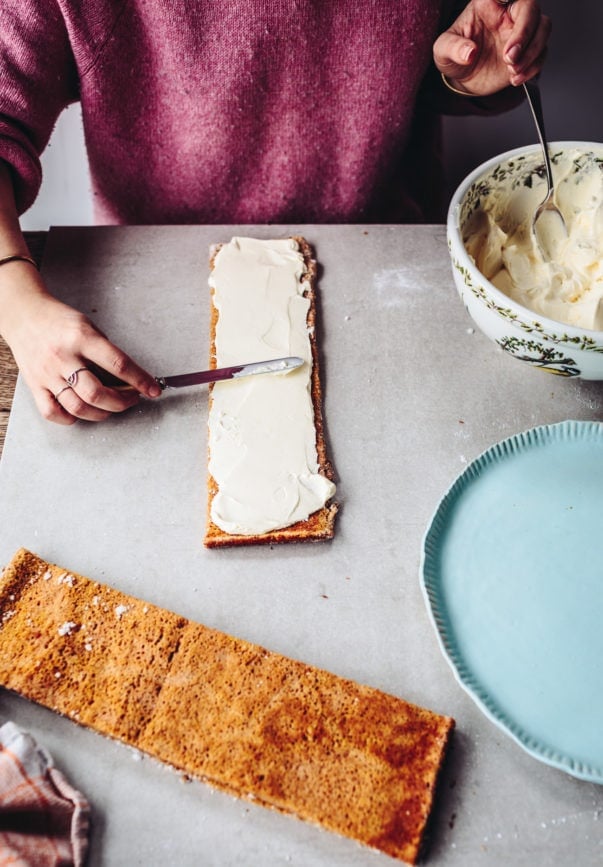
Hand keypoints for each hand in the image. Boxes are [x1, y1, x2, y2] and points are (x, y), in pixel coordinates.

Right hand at [1, 266, 160, 424]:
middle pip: (98, 393)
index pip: (118, 364)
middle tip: (132, 399)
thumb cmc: (60, 320)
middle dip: (122, 402)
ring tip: (111, 407)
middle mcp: (63, 357)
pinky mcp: (35, 385)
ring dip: (102, 413)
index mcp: (81, 338)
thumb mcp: (89, 326)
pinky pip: (53, 412)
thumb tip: (129, 379)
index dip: (140, 380)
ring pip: (78, 407)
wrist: (24, 315)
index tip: (153, 390)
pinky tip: (82, 411)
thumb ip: (106, 352)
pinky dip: (71, 418)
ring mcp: (47, 374)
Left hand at [434, 0, 550, 95]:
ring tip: (511, 71)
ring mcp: (520, 32)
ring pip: (543, 28)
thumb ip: (452, 48)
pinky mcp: (528, 51)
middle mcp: (508, 14)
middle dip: (525, 34)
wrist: (463, 79)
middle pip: (531, 9)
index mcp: (489, 4)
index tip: (506, 14)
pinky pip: (542, 53)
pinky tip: (515, 78)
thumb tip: (468, 52)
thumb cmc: (454, 57)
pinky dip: (533, 67)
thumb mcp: (442, 51)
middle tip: (509, 57)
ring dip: (532, 51)